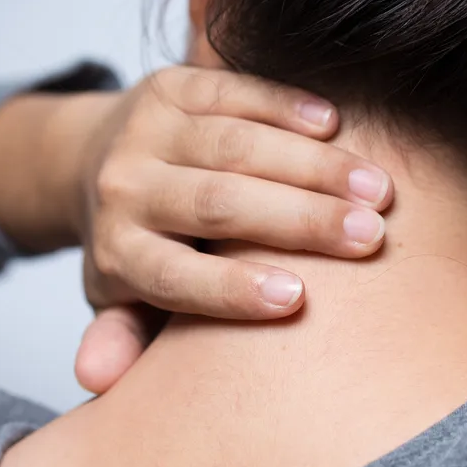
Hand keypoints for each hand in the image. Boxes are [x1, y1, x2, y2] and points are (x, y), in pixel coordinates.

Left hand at [65, 66, 394, 392]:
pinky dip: (286, 106)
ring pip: (234, 146)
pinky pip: (233, 91)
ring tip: (378, 188)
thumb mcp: (123, 304)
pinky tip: (337, 125)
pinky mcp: (171, 85)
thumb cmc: (135, 251)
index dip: (232, 288)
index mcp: (119, 255)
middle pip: (216, 205)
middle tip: (371, 238)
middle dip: (299, 221)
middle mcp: (124, 189)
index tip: (298, 298)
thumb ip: (124, 337)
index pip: (174, 276)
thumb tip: (95, 381)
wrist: (88, 163)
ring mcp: (147, 130)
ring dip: (313, 165)